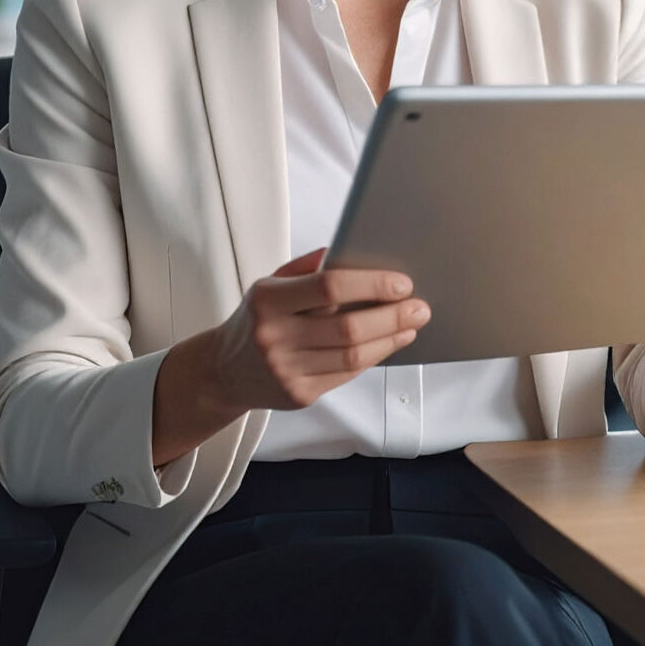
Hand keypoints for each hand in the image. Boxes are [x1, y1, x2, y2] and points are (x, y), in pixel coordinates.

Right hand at [209, 248, 430, 412]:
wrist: (224, 371)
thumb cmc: (257, 318)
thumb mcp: (270, 283)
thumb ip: (308, 267)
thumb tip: (350, 250)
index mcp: (269, 300)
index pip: (329, 287)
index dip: (371, 284)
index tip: (401, 283)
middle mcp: (276, 337)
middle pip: (348, 327)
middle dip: (391, 316)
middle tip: (420, 306)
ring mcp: (287, 370)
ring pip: (353, 356)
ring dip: (390, 339)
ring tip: (411, 324)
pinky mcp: (299, 395)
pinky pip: (347, 375)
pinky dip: (374, 357)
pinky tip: (390, 343)